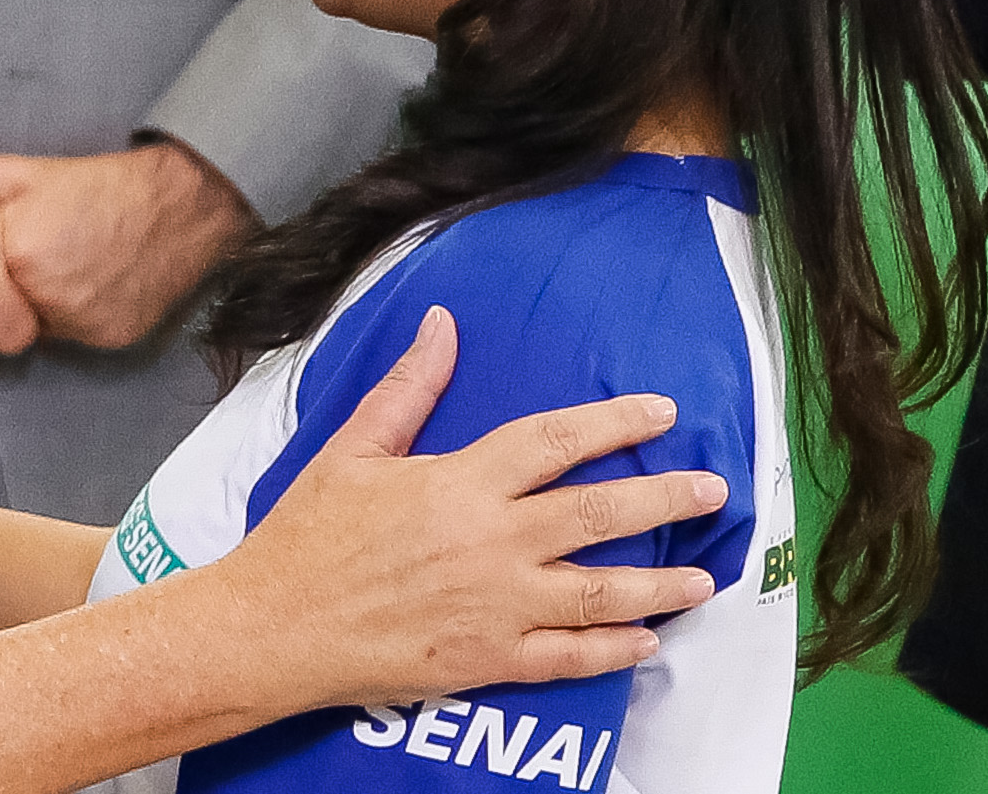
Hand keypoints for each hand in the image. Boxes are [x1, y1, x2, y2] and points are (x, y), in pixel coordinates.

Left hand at [0, 137, 258, 352]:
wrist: (186, 203)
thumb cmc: (108, 185)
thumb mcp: (37, 171)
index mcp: (22, 254)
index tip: (4, 250)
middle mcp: (50, 297)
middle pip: (10, 305)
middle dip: (17, 286)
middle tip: (39, 258)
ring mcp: (83, 323)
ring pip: (43, 325)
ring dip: (47, 304)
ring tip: (69, 268)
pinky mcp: (112, 338)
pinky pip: (80, 335)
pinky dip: (81, 316)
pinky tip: (95, 284)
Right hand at [218, 306, 724, 707]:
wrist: (274, 629)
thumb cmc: (309, 536)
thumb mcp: (354, 449)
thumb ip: (408, 388)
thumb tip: (441, 324)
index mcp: (461, 482)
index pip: (557, 440)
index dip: (616, 423)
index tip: (662, 412)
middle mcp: (492, 543)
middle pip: (598, 514)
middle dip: (664, 499)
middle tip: (713, 490)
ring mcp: (496, 608)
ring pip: (599, 593)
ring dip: (659, 584)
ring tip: (704, 578)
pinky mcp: (487, 663)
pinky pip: (567, 660)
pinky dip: (613, 653)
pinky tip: (647, 643)